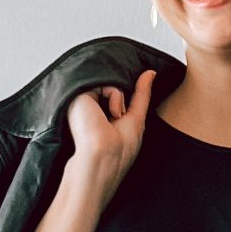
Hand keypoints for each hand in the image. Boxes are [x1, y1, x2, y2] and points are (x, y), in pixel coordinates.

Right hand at [66, 68, 156, 189]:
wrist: (102, 159)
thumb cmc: (119, 150)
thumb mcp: (136, 118)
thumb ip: (142, 94)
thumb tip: (151, 72)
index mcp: (99, 118)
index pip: (116, 96)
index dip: (125, 99)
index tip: (127, 110)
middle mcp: (88, 109)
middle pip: (114, 88)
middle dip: (123, 100)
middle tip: (119, 119)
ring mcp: (82, 102)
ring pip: (111, 84)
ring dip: (119, 101)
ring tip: (113, 118)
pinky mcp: (78, 94)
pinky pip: (106, 82)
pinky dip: (115, 97)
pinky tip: (109, 114)